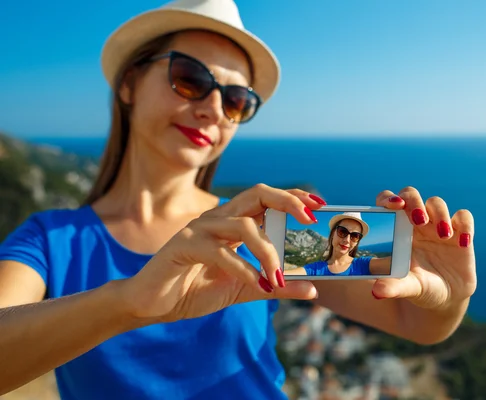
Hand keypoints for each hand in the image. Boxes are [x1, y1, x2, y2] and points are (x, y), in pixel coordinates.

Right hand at [117, 184, 324, 322]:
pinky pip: (221, 252)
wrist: (152, 303)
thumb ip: (275, 286)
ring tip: (276, 277)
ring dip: (267, 251)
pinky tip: (257, 284)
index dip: (293, 197)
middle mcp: (218, 218)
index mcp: (232, 222)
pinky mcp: (184, 245)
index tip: (320, 205)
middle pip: (257, 194)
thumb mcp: (244, 288)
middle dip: (287, 201)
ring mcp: (200, 229)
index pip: (267, 198)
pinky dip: (244, 269)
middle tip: (308, 219)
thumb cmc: (196, 289)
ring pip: (243, 225)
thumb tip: (312, 290)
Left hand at [372, 188, 476, 310]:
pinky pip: (464, 217)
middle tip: (419, 220)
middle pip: (411, 195)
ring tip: (443, 236)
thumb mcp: (407, 288)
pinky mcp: (461, 232)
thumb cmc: (419, 288)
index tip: (394, 206)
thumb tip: (376, 292)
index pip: (388, 203)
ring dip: (439, 214)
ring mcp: (438, 225)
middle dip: (414, 201)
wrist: (445, 298)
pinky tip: (462, 243)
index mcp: (397, 229)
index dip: (389, 199)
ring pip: (437, 203)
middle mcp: (417, 223)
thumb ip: (393, 287)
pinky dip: (465, 225)